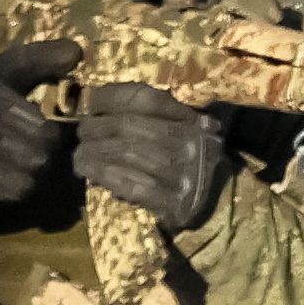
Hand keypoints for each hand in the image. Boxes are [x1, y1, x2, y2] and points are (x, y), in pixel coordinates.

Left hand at [72, 83, 228, 230]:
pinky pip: (132, 184)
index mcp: (191, 120)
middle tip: (80, 135)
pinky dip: (105, 176)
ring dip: (93, 154)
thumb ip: (150, 118)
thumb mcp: (180, 133)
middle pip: (128, 126)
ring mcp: (184, 173)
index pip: (145, 98)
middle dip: (95, 129)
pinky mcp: (175, 203)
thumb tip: (95, 106)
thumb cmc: (191, 165)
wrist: (224, 207)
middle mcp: (190, 141)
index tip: (88, 103)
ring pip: (126, 153)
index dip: (109, 98)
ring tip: (79, 156)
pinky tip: (89, 175)